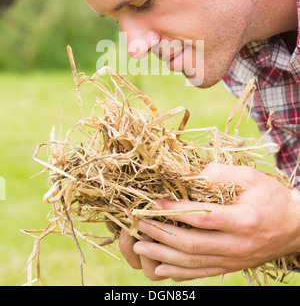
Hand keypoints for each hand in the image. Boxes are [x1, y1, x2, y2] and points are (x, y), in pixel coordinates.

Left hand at [119, 163, 299, 280]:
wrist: (294, 226)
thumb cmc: (271, 197)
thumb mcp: (250, 177)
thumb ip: (220, 175)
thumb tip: (191, 176)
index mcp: (243, 220)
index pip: (201, 217)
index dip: (174, 210)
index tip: (154, 202)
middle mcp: (237, 245)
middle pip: (192, 244)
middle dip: (161, 234)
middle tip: (140, 224)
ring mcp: (233, 260)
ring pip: (192, 262)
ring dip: (163, 255)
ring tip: (141, 246)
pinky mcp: (231, 266)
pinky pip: (200, 273)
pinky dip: (178, 272)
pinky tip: (160, 268)